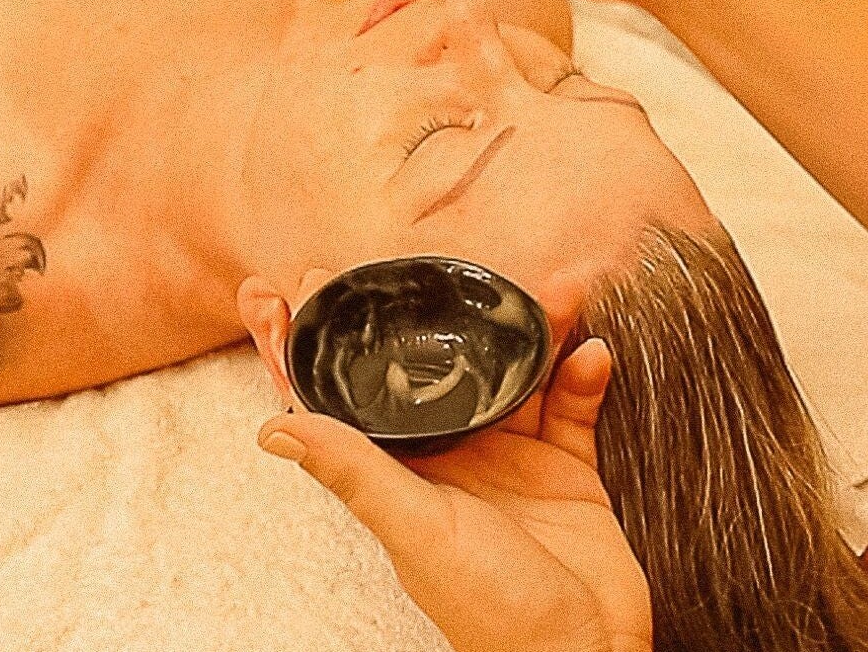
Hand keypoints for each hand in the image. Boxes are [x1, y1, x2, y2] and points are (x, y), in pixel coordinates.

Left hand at [237, 275, 652, 651]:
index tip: (293, 285)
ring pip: (514, 374)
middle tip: (423, 255)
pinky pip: (574, 404)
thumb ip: (356, 474)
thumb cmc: (494, 610)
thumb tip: (274, 428)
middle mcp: (454, 460)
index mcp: (405, 475)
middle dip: (430, 313)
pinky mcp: (568, 468)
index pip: (347, 398)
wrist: (587, 651)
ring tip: (553, 289)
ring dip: (533, 330)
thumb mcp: (418, 533)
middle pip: (434, 369)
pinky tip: (593, 351)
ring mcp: (512, 461)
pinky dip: (584, 375)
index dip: (317, 345)